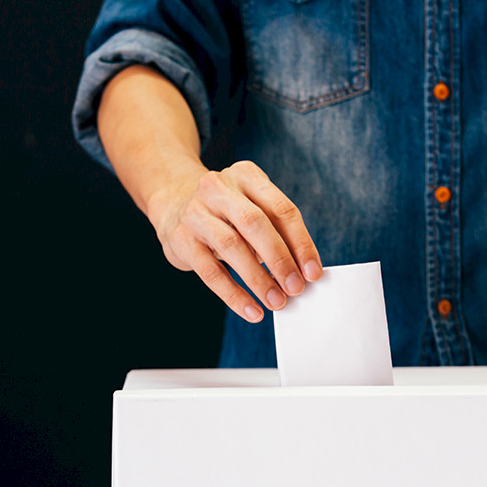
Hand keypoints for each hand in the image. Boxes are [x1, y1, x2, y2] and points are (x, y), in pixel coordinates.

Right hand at [148, 160, 322, 322]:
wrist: (173, 205)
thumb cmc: (224, 211)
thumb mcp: (250, 207)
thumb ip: (275, 231)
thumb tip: (301, 271)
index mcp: (245, 176)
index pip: (281, 209)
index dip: (301, 243)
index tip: (313, 272)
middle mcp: (217, 188)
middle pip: (255, 223)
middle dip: (280, 259)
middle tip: (296, 288)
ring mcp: (195, 212)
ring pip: (232, 246)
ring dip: (258, 279)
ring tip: (276, 301)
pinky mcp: (180, 239)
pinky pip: (210, 272)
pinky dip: (234, 295)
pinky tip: (251, 310)